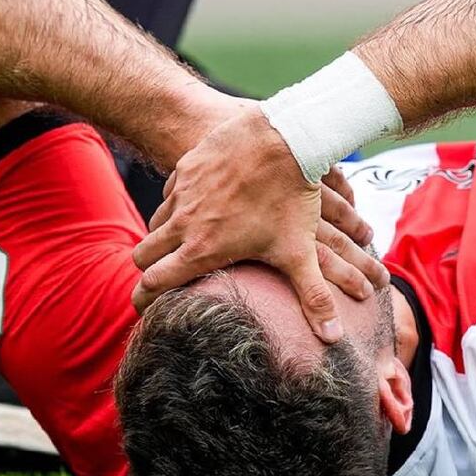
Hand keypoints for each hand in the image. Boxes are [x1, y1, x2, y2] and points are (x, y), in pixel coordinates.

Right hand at [131, 103, 386, 342]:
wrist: (283, 138)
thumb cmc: (291, 198)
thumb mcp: (300, 252)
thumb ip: (314, 297)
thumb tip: (332, 338)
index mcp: (202, 250)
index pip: (154, 284)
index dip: (144, 301)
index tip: (143, 310)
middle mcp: (182, 223)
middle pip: (144, 256)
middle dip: (149, 270)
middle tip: (158, 279)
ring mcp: (181, 192)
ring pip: (155, 223)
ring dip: (163, 237)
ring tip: (179, 245)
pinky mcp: (186, 167)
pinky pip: (170, 192)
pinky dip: (176, 205)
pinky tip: (195, 208)